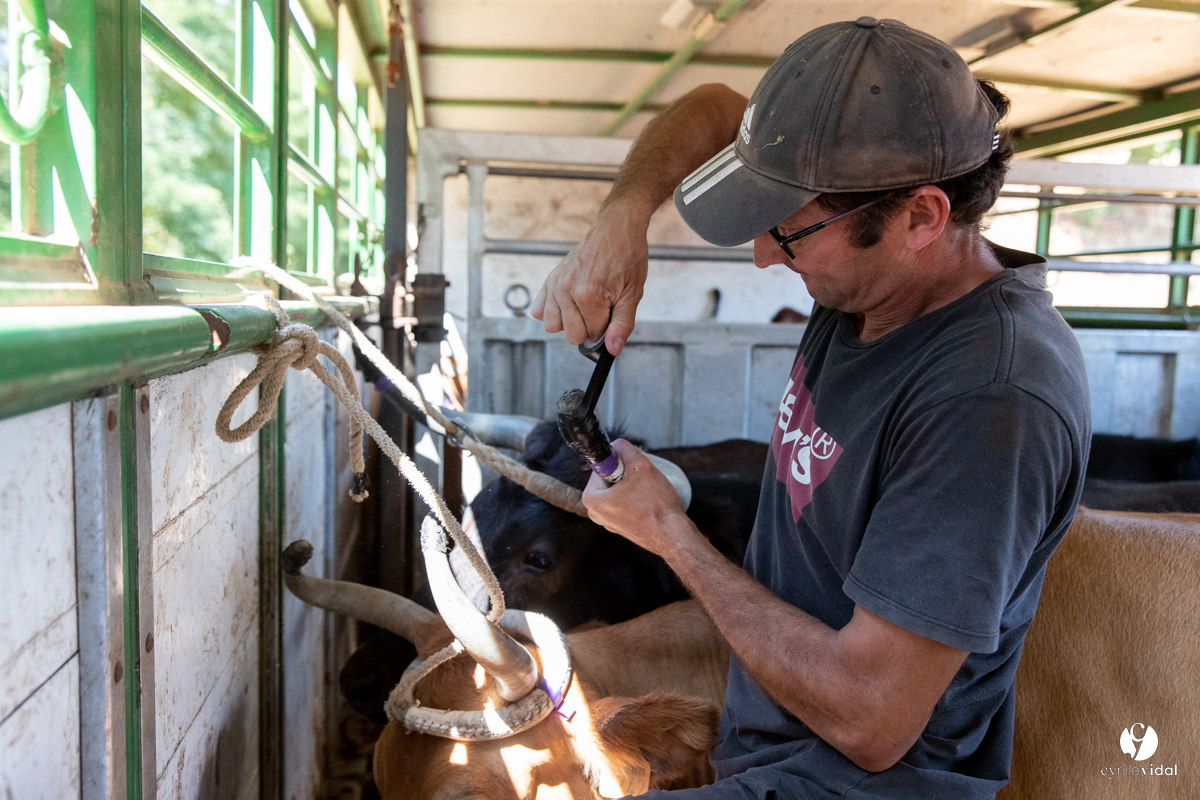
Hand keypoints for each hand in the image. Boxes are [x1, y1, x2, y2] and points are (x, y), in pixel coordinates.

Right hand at [531, 205, 648, 355]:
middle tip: (601, 308)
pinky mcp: (550, 279)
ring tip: (585, 307)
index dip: (606, 329)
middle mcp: (567, 291)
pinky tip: (568, 303)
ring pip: (553, 326)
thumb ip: (622, 325)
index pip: (593, 335)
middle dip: (588, 327)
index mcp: (589, 296)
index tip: (611, 315)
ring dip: (569, 322)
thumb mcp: (632, 294)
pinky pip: (539, 310)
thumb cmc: (627, 257)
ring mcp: (555, 285)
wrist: (615, 229)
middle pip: (572, 335)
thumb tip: (613, 350)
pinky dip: (552, 312)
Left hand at [582, 439, 691, 556]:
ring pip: (620, 491)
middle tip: (643, 480)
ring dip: (634, 486)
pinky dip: (637, 499)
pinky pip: (626, 504)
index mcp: (591, 499)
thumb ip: (625, 449)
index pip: (601, 466)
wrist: (672, 535)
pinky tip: (649, 503)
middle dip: (627, 475)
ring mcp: (608, 522)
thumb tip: (617, 444)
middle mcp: (595, 513)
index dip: (620, 462)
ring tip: (648, 493)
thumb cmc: (656, 504)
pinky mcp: (622, 527)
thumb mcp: (641, 466)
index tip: (634, 469)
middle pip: (610, 479)